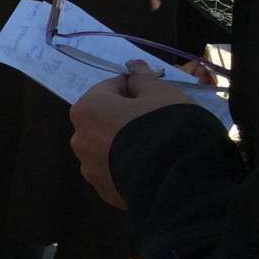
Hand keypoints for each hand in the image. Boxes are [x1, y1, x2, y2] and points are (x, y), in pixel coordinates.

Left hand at [69, 61, 193, 207]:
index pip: (109, 89)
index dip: (133, 88)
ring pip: (108, 148)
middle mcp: (80, 139)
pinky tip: (152, 167)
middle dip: (127, 117)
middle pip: (105, 120)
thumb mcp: (161, 93)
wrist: (178, 179)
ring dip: (126, 143)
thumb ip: (143, 79)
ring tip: (157, 147)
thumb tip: (133, 66)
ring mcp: (90, 169)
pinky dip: (129, 167)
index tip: (154, 94)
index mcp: (87, 109)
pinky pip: (116, 171)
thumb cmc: (165, 125)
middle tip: (157, 120)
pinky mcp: (105, 191)